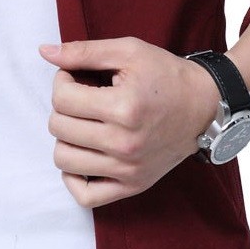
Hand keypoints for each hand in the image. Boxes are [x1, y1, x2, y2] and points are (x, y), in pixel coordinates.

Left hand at [38, 36, 219, 207]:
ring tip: (83, 122)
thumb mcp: (128, 51)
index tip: (76, 77)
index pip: (61, 99)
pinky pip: (85, 196)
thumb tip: (44, 52)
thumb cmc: (166, 75)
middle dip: (63, 106)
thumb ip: (83, 51)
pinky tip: (82, 153)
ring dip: (66, 137)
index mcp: (124, 108)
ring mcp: (129, 169)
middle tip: (82, 96)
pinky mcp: (133, 185)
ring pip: (64, 160)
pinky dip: (73, 178)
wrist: (205, 106)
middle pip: (59, 127)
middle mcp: (125, 143)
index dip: (61, 81)